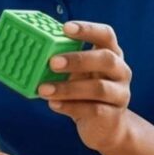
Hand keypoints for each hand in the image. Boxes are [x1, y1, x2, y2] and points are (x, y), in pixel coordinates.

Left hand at [38, 21, 132, 152]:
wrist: (106, 126)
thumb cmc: (86, 93)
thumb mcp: (78, 74)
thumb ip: (63, 63)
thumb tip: (32, 53)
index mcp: (112, 54)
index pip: (106, 35)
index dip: (88, 29)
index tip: (65, 27)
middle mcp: (120, 71)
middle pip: (106, 59)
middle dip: (78, 59)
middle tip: (52, 62)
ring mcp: (120, 94)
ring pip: (98, 88)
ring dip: (68, 88)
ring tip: (43, 89)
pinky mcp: (113, 116)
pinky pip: (93, 110)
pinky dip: (70, 106)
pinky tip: (53, 104)